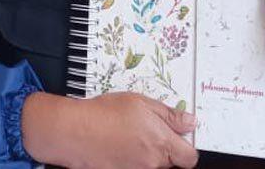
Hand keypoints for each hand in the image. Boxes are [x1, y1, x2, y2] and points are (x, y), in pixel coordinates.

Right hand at [22, 91, 197, 168]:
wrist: (74, 131)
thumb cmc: (104, 114)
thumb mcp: (141, 103)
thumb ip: (170, 115)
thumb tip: (190, 122)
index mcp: (162, 143)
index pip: (190, 157)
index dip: (186, 146)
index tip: (178, 135)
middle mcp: (152, 163)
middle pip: (170, 161)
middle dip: (162, 147)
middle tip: (145, 130)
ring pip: (151, 165)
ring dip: (145, 153)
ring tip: (126, 136)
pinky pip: (133, 167)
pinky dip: (129, 159)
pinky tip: (117, 146)